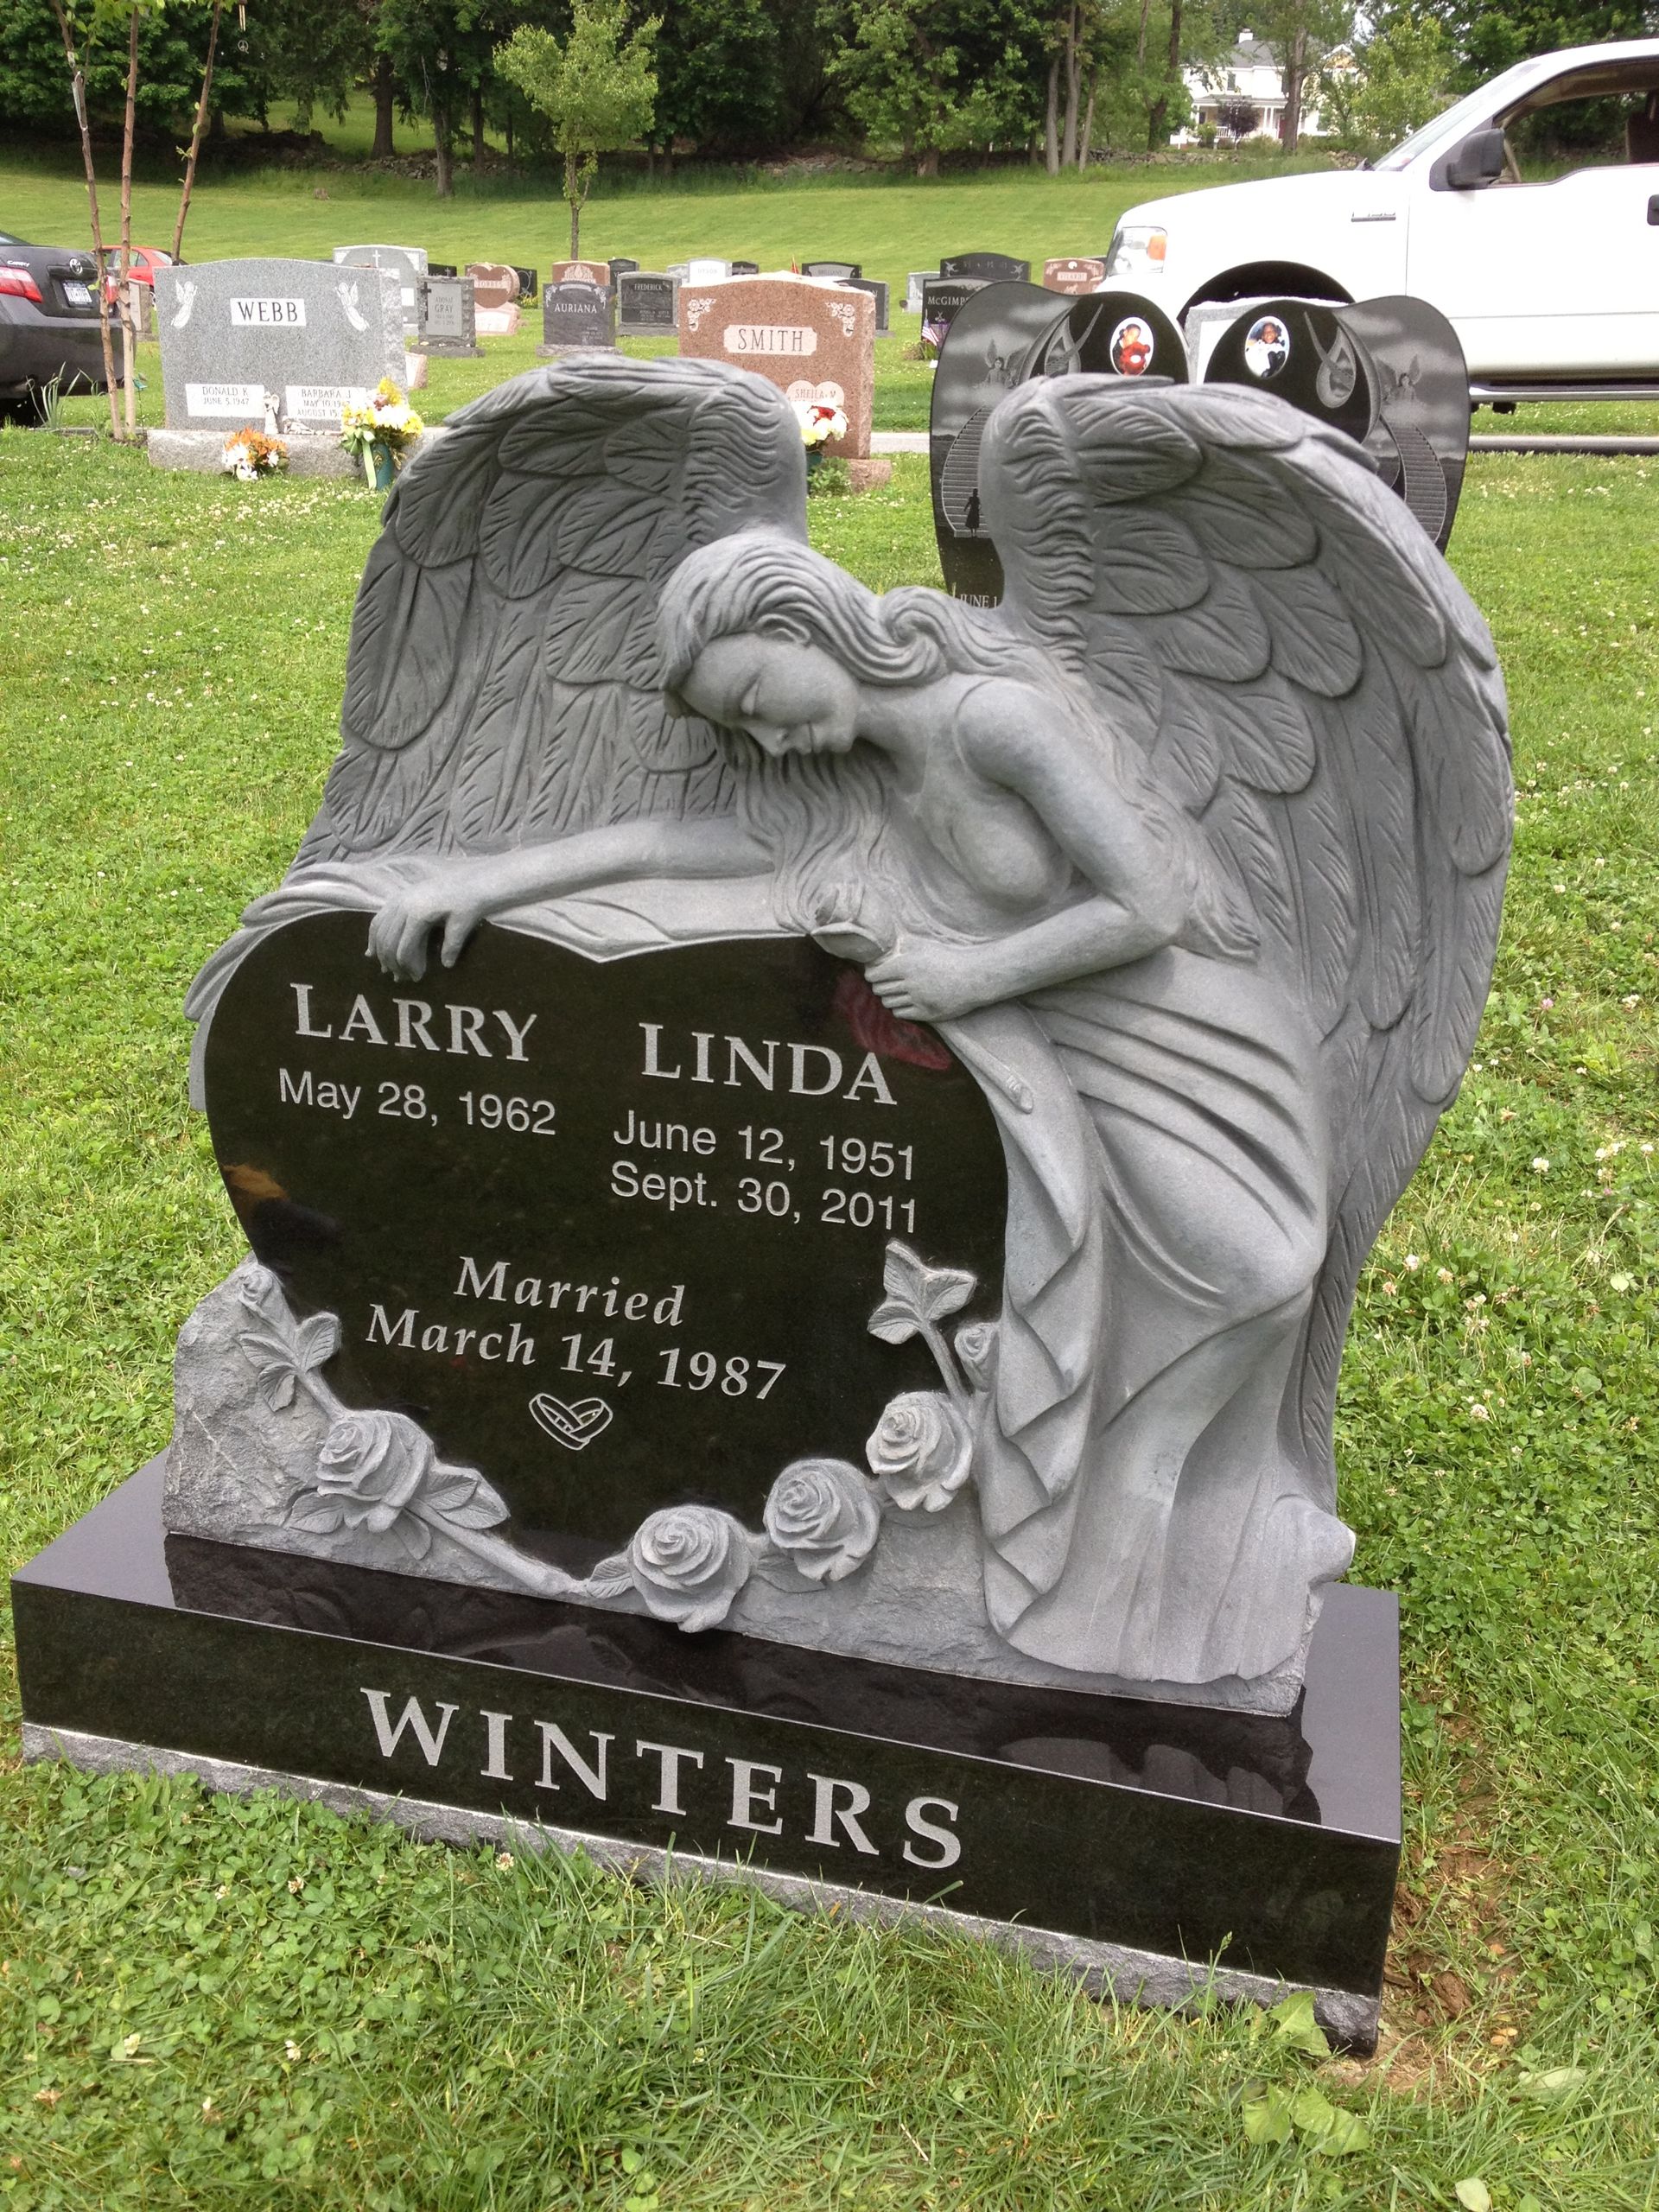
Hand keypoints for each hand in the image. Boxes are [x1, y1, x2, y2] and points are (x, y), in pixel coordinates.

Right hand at [367, 871, 486, 979]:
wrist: (473, 880)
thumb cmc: (470, 902)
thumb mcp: (463, 924)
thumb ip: (452, 945)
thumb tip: (445, 965)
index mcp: (417, 915)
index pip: (404, 948)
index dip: (408, 966)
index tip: (417, 978)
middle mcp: (402, 906)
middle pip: (388, 941)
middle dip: (392, 963)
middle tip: (402, 978)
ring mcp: (399, 899)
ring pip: (379, 929)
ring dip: (380, 951)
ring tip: (386, 968)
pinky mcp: (400, 896)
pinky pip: (380, 918)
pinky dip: (375, 935)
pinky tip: (372, 949)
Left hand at [865, 937, 990, 1025]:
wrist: (973, 977)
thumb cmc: (950, 958)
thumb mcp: (926, 946)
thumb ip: (905, 945)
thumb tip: (887, 946)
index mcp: (907, 965)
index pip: (875, 975)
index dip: (871, 975)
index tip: (873, 974)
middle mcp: (909, 983)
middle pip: (879, 990)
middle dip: (879, 986)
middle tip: (884, 983)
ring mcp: (917, 1000)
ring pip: (888, 1003)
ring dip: (889, 997)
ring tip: (896, 992)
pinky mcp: (925, 1013)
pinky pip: (900, 1014)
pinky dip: (899, 1008)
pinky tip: (906, 1002)